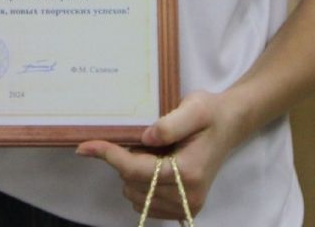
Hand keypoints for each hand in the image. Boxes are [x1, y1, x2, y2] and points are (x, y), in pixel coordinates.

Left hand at [77, 90, 247, 220]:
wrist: (229, 125)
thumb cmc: (210, 113)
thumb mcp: (194, 107)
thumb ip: (170, 124)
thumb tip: (144, 138)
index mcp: (189, 171)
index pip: (137, 170)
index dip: (109, 155)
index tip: (85, 146)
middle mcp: (188, 195)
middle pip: (132, 183)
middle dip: (126, 161)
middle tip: (144, 139)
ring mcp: (186, 206)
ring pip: (135, 194)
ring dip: (133, 173)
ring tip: (154, 152)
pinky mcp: (184, 208)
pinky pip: (145, 203)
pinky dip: (141, 184)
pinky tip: (155, 166)